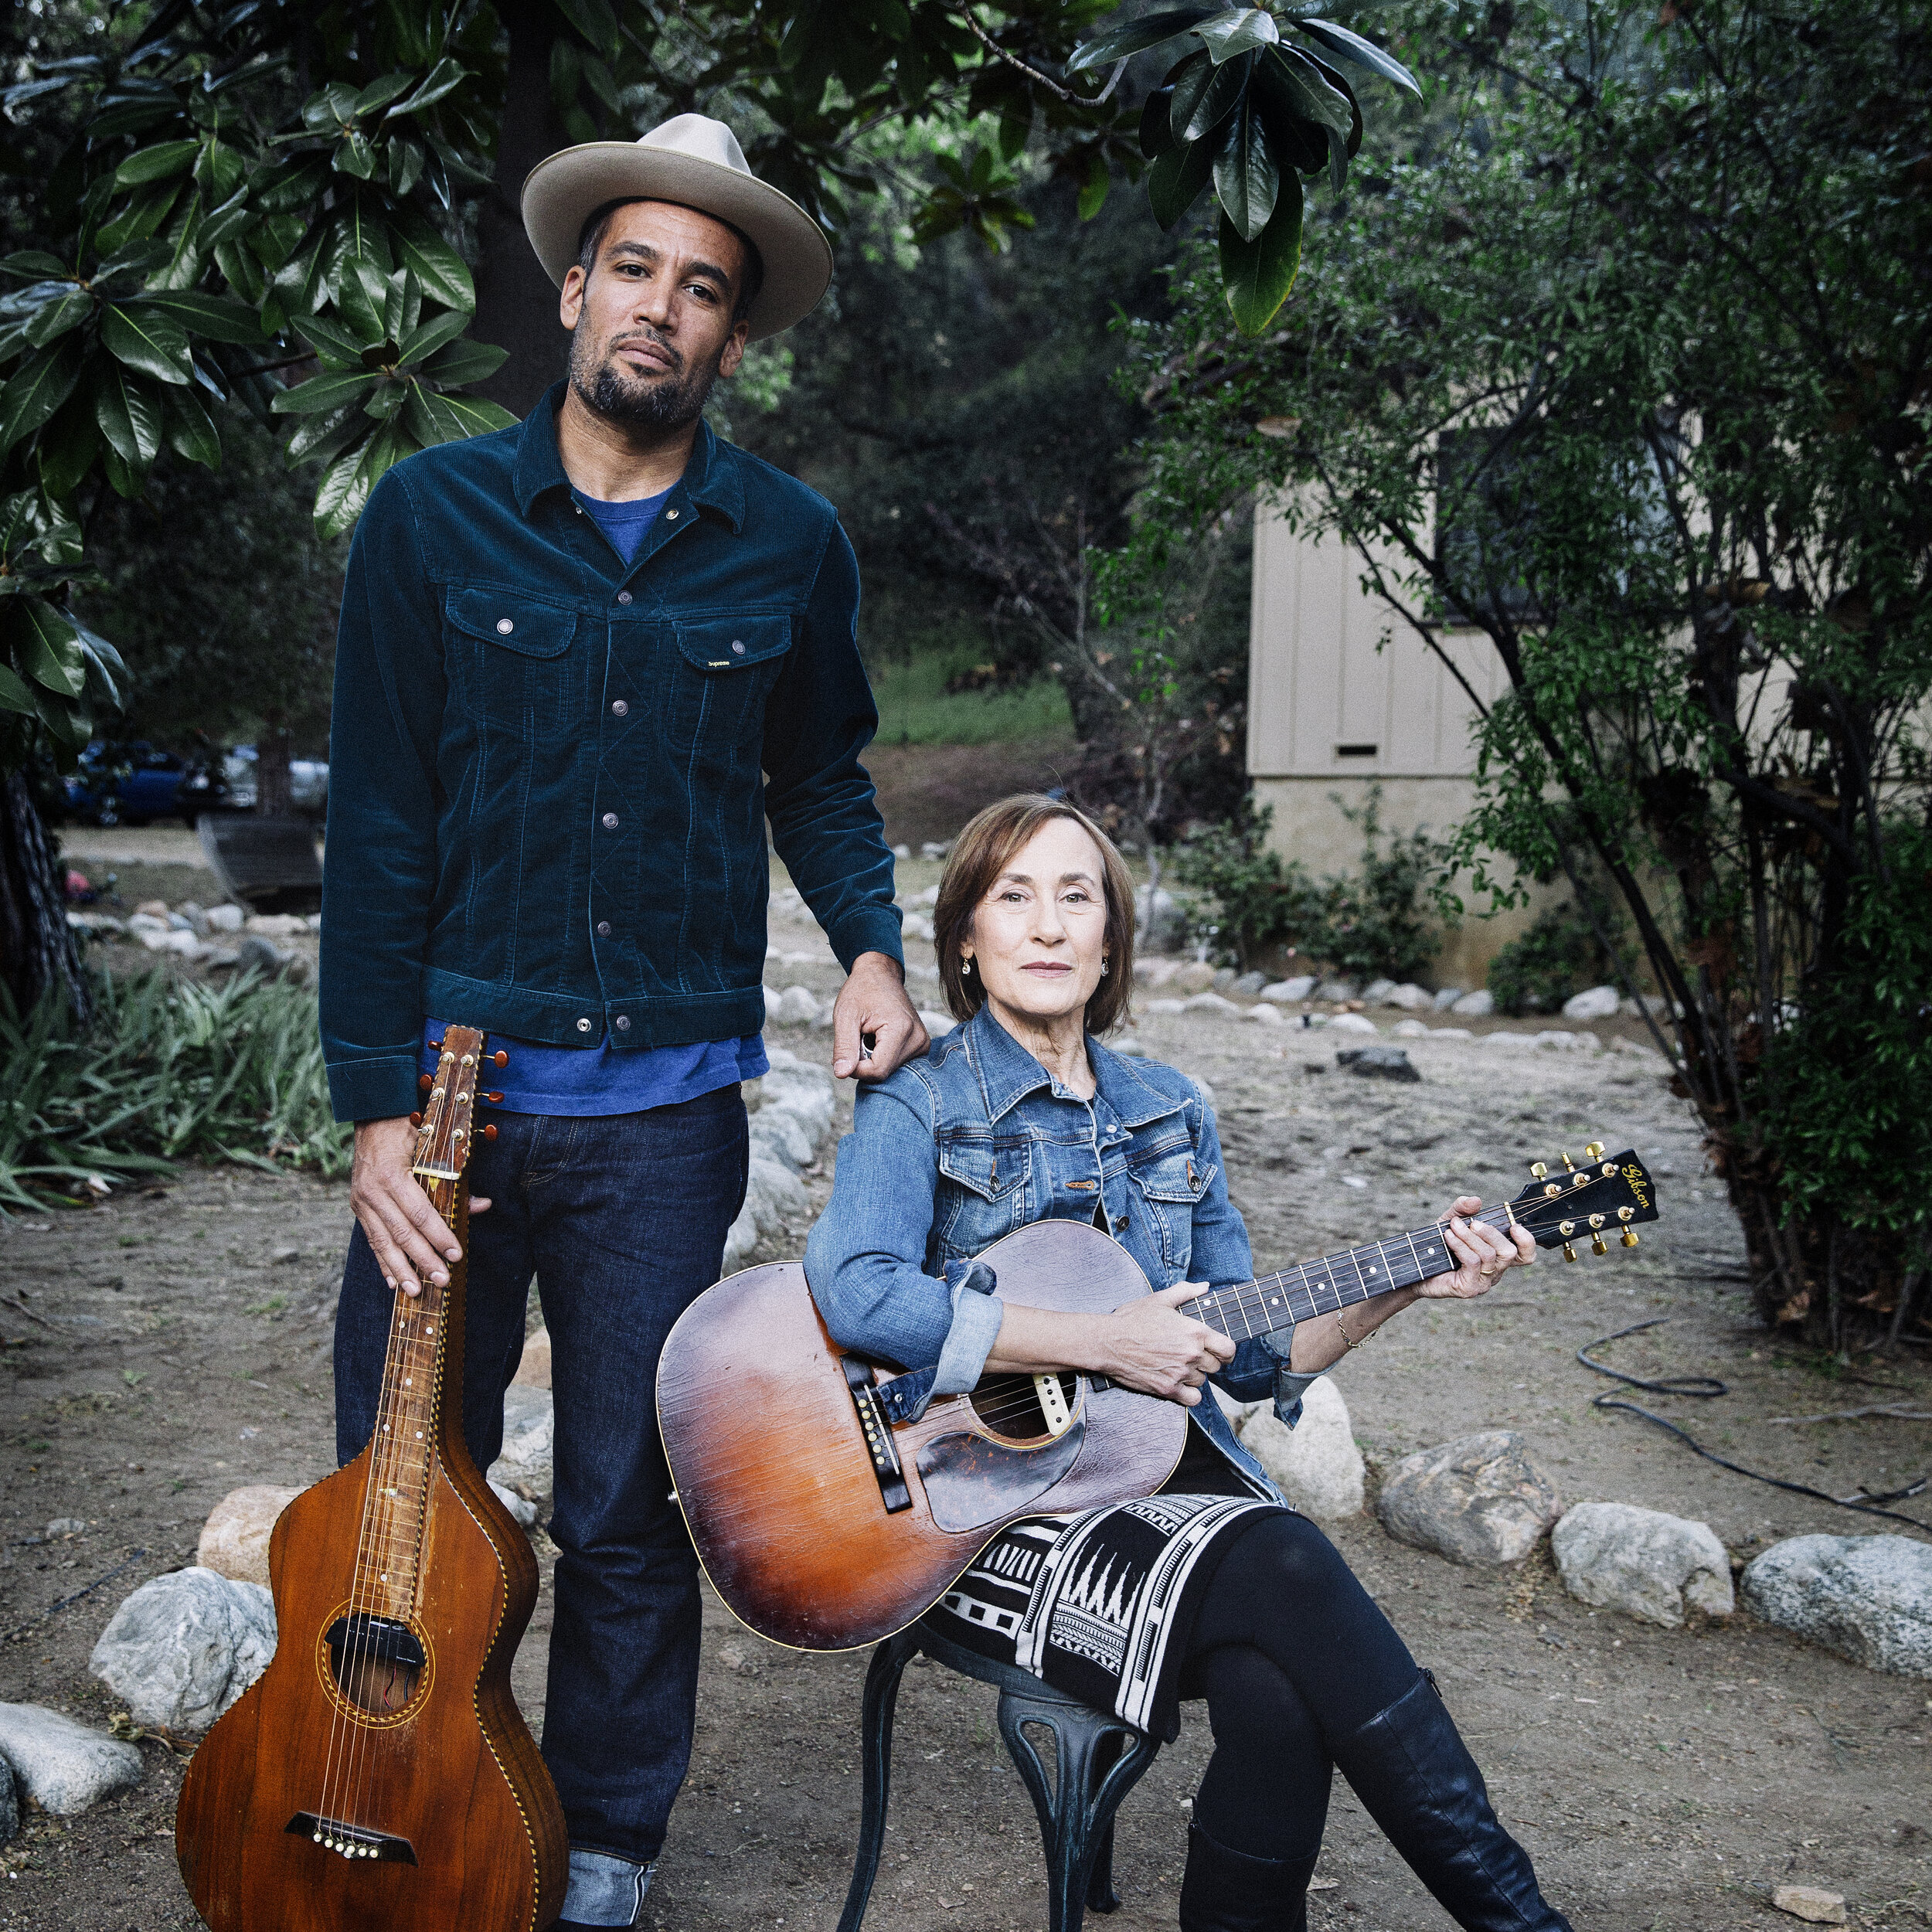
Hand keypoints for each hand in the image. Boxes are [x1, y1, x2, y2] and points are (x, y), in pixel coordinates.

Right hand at [349, 1116, 491, 1298]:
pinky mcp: (357, 1208)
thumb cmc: (410, 1131)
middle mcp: (372, 1191)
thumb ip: (455, 1179)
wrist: (373, 1117)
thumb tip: (482, 1205)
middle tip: (441, 1280)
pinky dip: (383, 1262)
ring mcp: (361, 1201)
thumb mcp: (433, 1148)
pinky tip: (393, 1282)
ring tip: (416, 1291)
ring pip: (383, 1242)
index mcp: (392, 1175)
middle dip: (423, 1260)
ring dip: (401, 1269)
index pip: (420, 1212)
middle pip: (401, 1233)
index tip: (455, 1254)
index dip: (438, 1235)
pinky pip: (371, 1240)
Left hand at [832, 950, 928, 1081]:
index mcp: (901, 1030)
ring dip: (873, 1060)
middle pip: (884, 1073)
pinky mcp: (922, 1046)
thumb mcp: (846, 1016)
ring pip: (890, 1072)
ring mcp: (923, 1044)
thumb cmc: (861, 991)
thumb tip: (841, 1074)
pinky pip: (897, 1065)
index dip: (856, 1068)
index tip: (847, 1051)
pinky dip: (883, 1058)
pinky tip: (879, 1040)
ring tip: (870, 1036)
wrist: (880, 975)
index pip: (877, 1070)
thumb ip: (844, 1047)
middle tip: (859, 1038)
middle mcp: (918, 1039)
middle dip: (865, 1063)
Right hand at [1093, 1284, 1234, 1407]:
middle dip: (1207, 1361)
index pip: (1228, 1349)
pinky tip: (1180, 1384)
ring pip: (1202, 1381)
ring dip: (1195, 1375)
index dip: (1226, 1351)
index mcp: (1194, 1332)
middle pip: (1216, 1366)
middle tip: (1192, 1355)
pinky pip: (1192, 1399)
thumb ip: (1186, 1291)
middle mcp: (1191, 1354)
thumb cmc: (1132, 1319)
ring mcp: (1180, 1373)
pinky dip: (1189, 1394)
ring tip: (1179, 1365)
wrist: (1108, 1341)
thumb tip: (1205, 1286)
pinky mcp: (1167, 1389)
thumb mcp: (1159, 1299)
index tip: (1220, 1351)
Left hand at [1421, 1196, 1533, 1299]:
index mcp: (1497, 1256)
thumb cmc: (1436, 1245)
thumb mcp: (1450, 1220)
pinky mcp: (1469, 1288)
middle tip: (1472, 1223)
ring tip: (1453, 1227)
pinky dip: (1460, 1245)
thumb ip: (1463, 1208)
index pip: (1525, 1255)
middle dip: (1491, 1232)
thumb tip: (1476, 1201)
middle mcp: (1494, 1271)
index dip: (1527, 1241)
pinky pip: (1472, 1262)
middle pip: (1509, 1252)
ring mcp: (1483, 1282)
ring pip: (1488, 1255)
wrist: (1414, 1266)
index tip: (1514, 1226)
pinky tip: (1448, 1237)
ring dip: (1469, 1236)